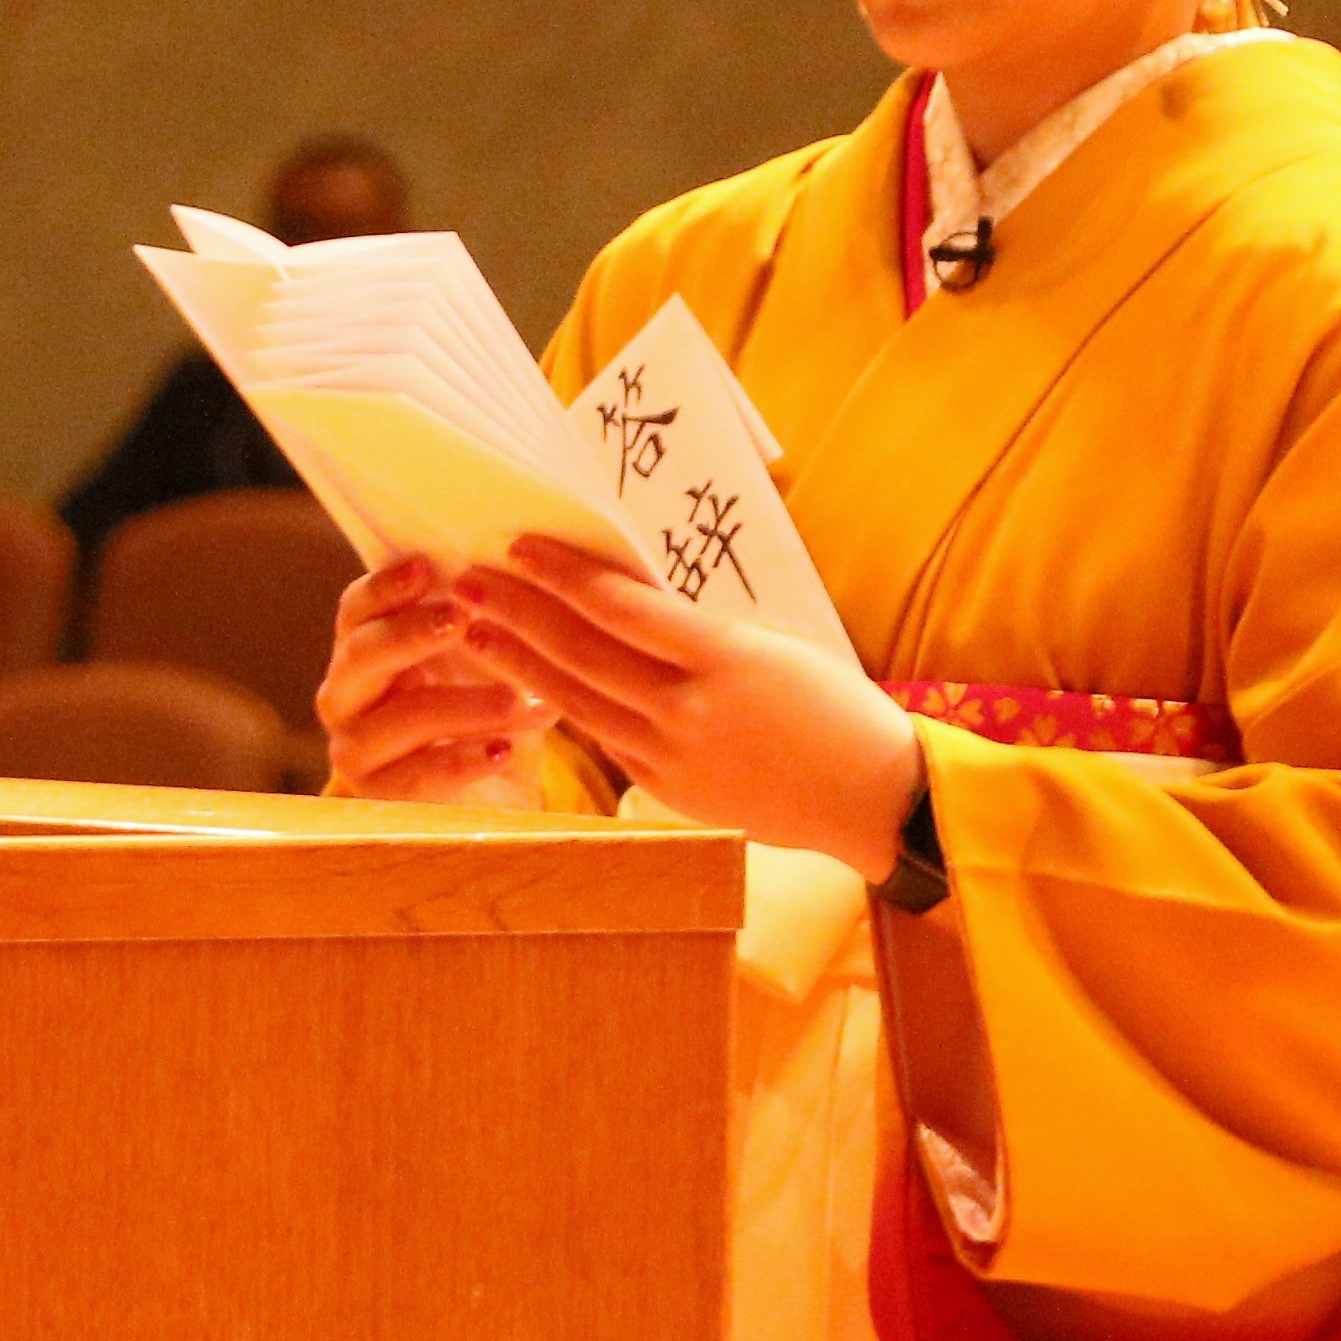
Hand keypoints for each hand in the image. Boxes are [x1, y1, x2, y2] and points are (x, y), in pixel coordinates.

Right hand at [318, 555, 552, 804]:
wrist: (498, 795)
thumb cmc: (487, 712)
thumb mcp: (489, 662)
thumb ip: (484, 625)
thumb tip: (512, 582)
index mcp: (365, 650)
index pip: (357, 610)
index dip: (385, 588)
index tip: (426, 566)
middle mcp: (346, 696)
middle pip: (360, 656)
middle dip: (409, 634)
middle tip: (460, 618)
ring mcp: (355, 749)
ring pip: (397, 719)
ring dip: (462, 705)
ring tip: (518, 700)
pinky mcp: (378, 798)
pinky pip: (417, 776)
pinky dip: (464, 760)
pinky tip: (503, 750)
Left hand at [446, 536, 922, 875]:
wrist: (873, 795)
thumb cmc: (834, 706)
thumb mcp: (769, 647)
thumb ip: (694, 629)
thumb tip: (622, 594)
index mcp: (723, 658)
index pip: (622, 607)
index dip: (563, 574)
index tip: (518, 545)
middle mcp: (688, 708)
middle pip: (582, 651)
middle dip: (517, 612)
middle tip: (467, 579)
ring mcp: (671, 754)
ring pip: (577, 699)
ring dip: (519, 661)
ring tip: (473, 629)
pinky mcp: (667, 789)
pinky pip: (603, 737)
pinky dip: (561, 705)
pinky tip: (525, 680)